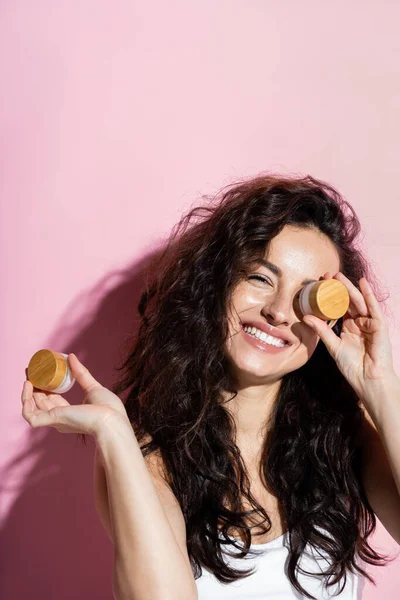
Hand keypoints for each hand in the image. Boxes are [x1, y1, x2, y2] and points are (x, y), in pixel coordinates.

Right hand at [21, 353, 129, 436]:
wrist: (112, 420)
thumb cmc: (108, 409)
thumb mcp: (92, 387)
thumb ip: (81, 373)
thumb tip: (71, 356)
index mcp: (68, 413)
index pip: (49, 400)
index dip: (42, 387)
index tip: (38, 373)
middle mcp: (59, 418)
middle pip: (39, 403)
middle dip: (31, 387)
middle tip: (30, 371)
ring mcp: (55, 420)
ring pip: (31, 409)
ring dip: (26, 394)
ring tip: (28, 378)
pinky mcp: (53, 420)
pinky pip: (30, 417)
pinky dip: (25, 404)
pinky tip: (28, 387)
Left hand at [302, 271, 396, 401]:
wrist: (368, 380)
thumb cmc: (353, 366)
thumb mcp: (333, 346)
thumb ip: (322, 330)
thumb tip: (305, 318)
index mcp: (349, 327)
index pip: (339, 306)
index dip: (330, 295)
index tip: (320, 284)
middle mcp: (360, 322)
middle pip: (348, 301)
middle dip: (339, 287)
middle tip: (327, 275)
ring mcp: (370, 323)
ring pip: (359, 301)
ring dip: (349, 287)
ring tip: (338, 276)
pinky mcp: (379, 325)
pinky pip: (374, 307)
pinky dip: (368, 294)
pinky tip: (362, 282)